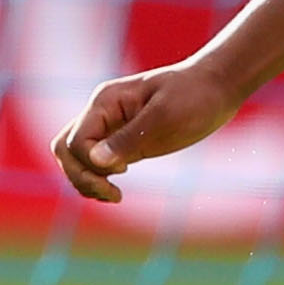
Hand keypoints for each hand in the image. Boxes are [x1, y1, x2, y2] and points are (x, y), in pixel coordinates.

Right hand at [52, 59, 249, 203]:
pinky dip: (97, 181)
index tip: (125, 169)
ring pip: (75, 159)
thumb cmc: (195, 96)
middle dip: (80, 176)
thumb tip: (96, 162)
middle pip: (65, 150)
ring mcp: (110, 128)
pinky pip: (95, 164)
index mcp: (105, 101)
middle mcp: (101, 114)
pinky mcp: (124, 142)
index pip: (76, 142)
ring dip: (86, 182)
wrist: (217, 87)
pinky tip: (115, 193)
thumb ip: (130, 138)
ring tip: (114, 196)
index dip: (92, 163)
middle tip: (112, 193)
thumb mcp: (166, 116)